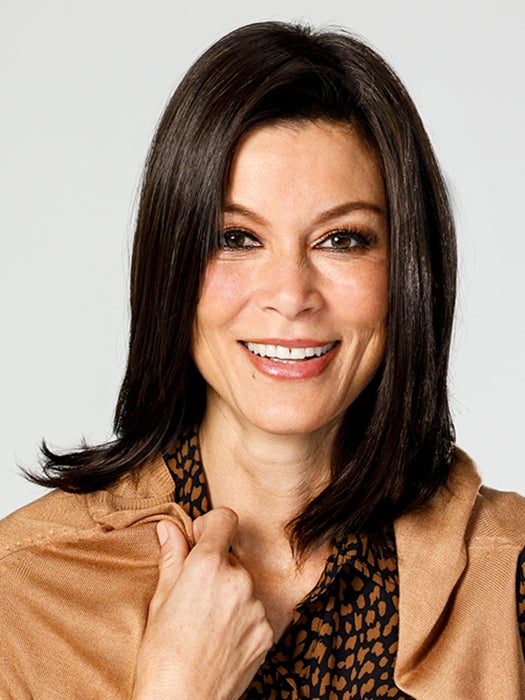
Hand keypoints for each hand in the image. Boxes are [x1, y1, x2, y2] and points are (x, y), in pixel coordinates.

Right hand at [133, 507, 273, 699]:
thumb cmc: (162, 656)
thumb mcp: (160, 600)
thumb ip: (172, 556)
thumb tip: (168, 527)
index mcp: (208, 565)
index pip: (225, 518)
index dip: (210, 525)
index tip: (199, 541)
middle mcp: (239, 579)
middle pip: (231, 556)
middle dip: (215, 569)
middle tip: (193, 598)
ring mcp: (257, 606)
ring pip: (243, 585)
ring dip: (229, 595)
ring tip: (205, 625)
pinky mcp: (267, 631)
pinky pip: (255, 612)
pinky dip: (241, 619)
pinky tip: (220, 640)